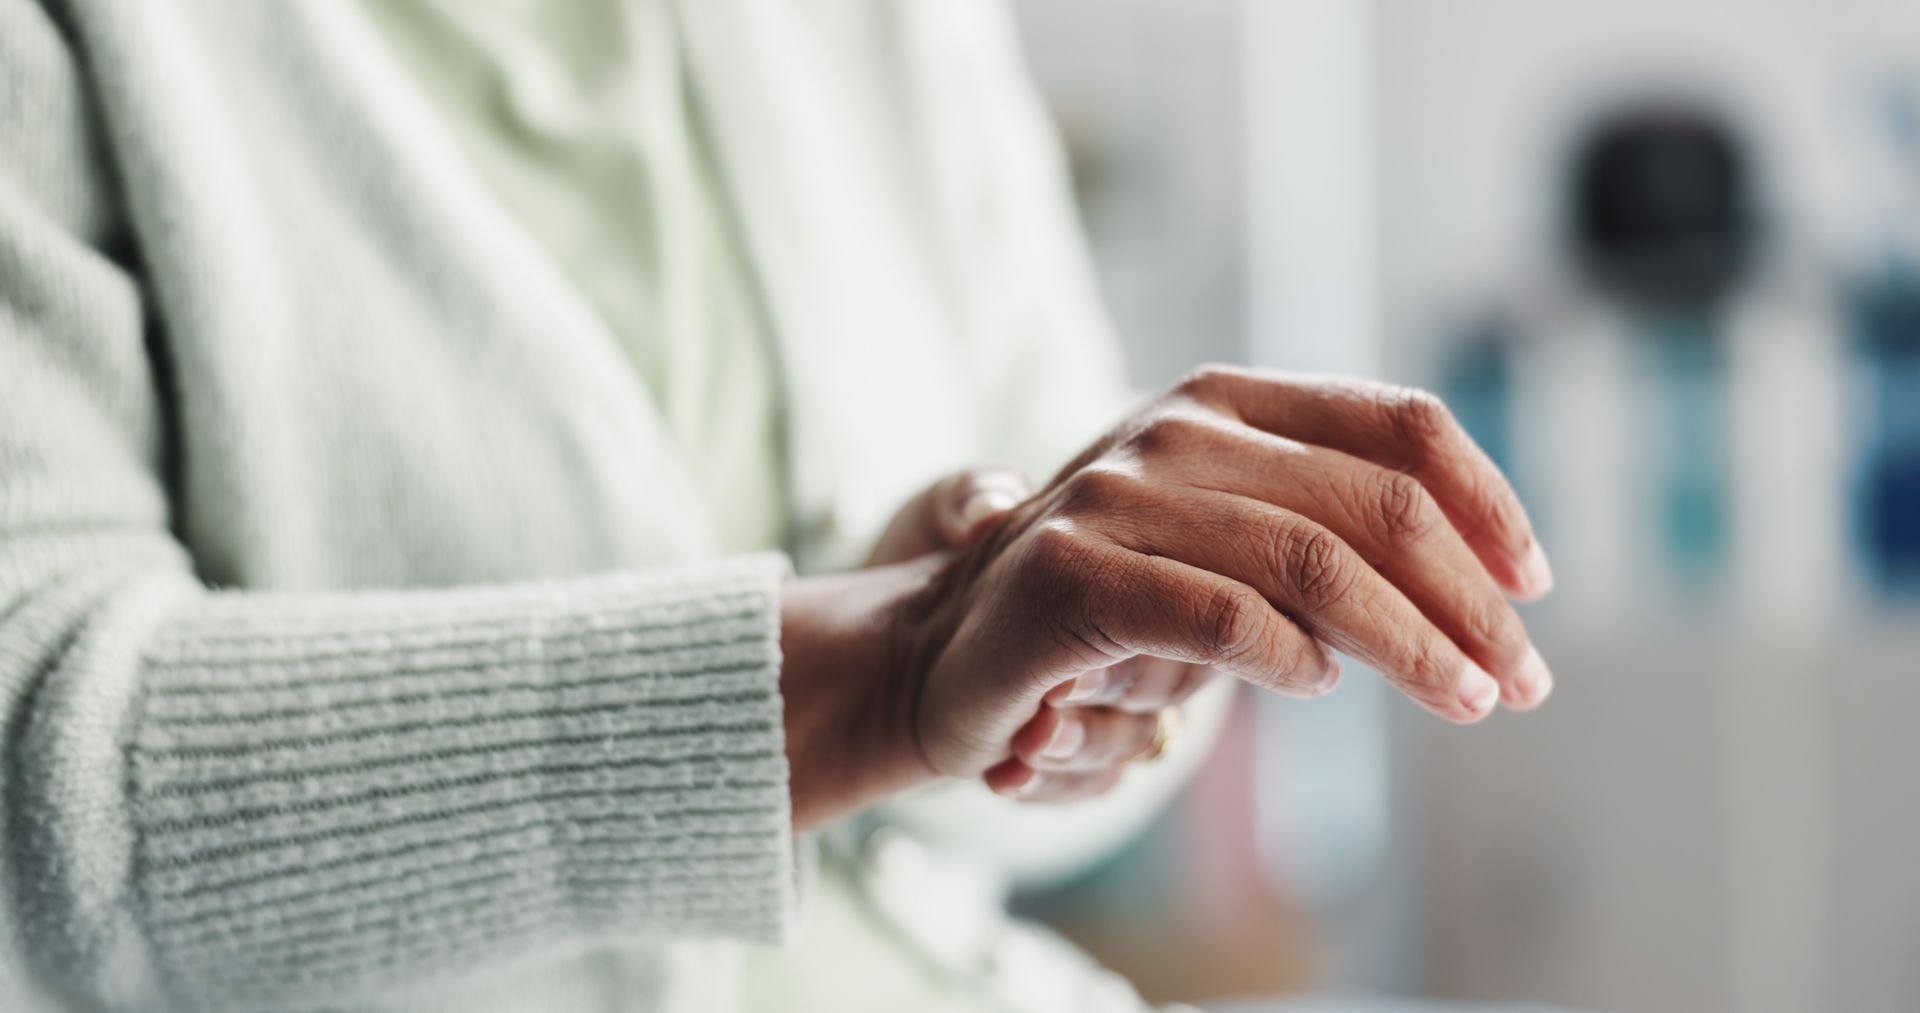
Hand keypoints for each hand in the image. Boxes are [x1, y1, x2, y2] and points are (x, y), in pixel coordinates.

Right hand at [891, 366, 1553, 784]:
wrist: (945, 653)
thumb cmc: (1109, 612)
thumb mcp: (1227, 554)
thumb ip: (1324, 541)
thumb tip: (1484, 587)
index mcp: (1223, 401)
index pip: (1395, 421)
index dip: (1486, 497)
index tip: (1535, 583)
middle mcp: (1173, 430)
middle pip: (1373, 502)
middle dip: (1469, 598)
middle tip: (1522, 677)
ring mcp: (1114, 495)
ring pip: (1312, 564)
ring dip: (1412, 645)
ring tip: (1467, 700)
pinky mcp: (1070, 575)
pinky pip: (1219, 617)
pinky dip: (1289, 659)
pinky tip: (1319, 686)